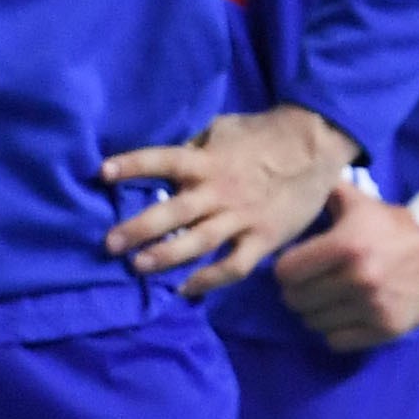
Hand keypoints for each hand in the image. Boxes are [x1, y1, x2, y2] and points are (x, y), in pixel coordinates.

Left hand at [100, 104, 355, 294]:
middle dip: (139, 228)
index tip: (103, 172)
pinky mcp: (263, 239)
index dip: (134, 165)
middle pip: (174, 211)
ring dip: (166, 256)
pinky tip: (183, 289)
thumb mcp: (223, 129)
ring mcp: (242, 217)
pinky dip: (208, 279)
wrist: (315, 144)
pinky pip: (233, 266)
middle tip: (109, 243)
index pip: (164, 160)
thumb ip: (194, 146)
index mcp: (208, 161)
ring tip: (138, 267)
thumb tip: (162, 161)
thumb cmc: (263, 134)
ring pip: (199, 242)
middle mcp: (220, 191)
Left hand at [274, 191, 418, 351]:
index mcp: (346, 245)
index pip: (286, 272)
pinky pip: (337, 341)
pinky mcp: (386, 329)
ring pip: (313, 323)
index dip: (286, 269)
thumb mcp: (360, 202)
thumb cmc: (393, 227)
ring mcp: (373, 307)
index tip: (296, 267)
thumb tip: (295, 185)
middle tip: (309, 286)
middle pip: (295, 300)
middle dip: (297, 292)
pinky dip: (335, 331)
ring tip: (328, 300)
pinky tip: (345, 315)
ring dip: (316, 313)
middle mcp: (358, 278)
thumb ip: (326, 192)